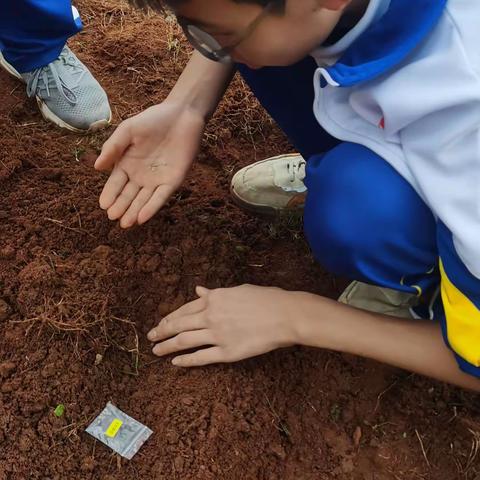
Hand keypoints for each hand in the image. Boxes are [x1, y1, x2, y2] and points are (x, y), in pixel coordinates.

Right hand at [95, 102, 205, 227]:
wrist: (181, 115)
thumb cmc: (153, 120)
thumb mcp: (128, 130)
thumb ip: (113, 147)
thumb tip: (97, 167)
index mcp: (127, 163)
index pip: (116, 183)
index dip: (110, 194)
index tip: (103, 205)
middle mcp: (141, 175)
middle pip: (128, 195)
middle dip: (120, 206)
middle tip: (112, 217)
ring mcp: (157, 180)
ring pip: (143, 200)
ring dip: (134, 211)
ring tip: (125, 223)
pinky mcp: (173, 181)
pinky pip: (160, 197)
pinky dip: (151, 207)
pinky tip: (142, 217)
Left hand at [147, 285, 297, 366]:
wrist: (285, 315)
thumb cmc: (266, 299)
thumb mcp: (239, 290)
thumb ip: (216, 292)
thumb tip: (200, 290)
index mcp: (215, 298)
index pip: (185, 308)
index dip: (171, 316)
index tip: (162, 322)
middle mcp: (211, 315)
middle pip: (179, 324)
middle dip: (162, 331)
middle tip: (150, 336)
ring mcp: (217, 335)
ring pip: (184, 341)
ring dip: (167, 346)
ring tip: (155, 350)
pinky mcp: (227, 352)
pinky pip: (201, 357)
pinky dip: (186, 360)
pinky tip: (175, 362)